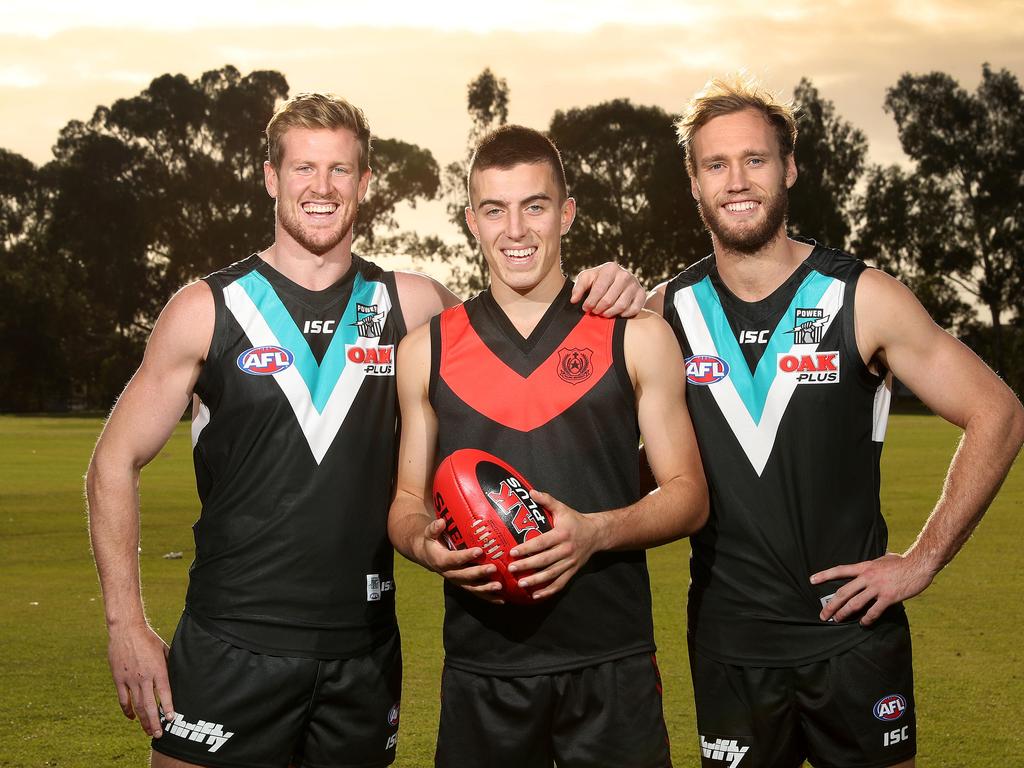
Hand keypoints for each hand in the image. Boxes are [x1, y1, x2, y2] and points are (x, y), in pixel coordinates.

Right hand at [107, 623, 173, 737]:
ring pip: (136, 705)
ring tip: (147, 731)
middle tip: (158, 734)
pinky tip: (132, 718)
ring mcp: (130, 679)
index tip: (171, 719)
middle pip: (149, 704)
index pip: (165, 693)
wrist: (127, 630)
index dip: (167, 707)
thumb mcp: (164, 649)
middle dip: (155, 721)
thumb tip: (177, 677)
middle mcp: (144, 677)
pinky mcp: (119, 679)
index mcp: (158, 669)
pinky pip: (123, 699)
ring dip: (142, 720)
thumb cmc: (149, 638)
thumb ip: (169, 665)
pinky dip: (127, 711)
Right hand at [416, 517, 505, 603]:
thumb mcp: (429, 534)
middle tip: (493, 568)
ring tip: (499, 586)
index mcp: (441, 560)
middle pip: (465, 575)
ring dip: (486, 588)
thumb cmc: (432, 542)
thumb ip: (434, 528)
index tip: (479, 551)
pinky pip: (476, 592)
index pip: (454, 559)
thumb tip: (441, 521)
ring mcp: (458, 581)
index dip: (466, 556)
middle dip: (479, 573)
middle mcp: (450, 573)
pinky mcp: (465, 585)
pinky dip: (489, 597)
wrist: (428, 556)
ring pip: (472, 587)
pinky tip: (502, 599)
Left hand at [507, 490, 600, 599]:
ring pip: (552, 574)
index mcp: (562, 534)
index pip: (542, 542)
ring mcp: (570, 562)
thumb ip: (547, 501)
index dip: (527, 548)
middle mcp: (567, 550)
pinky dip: (548, 591)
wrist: (596, 534)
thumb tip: (530, 492)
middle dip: (527, 566)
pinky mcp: (572, 571)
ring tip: (521, 584)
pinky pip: (560, 584)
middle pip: (545, 560)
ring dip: (536, 581)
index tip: (513, 552)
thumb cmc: (575, 520)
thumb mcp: (562, 508)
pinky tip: (536, 596)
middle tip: (512, 569)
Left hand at [571, 262, 645, 316]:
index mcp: (610, 268)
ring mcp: (635, 284)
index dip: (590, 302)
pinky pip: (633, 310)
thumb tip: (574, 300)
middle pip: (609, 300)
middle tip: (595, 312)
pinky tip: (616, 313)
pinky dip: (623, 315)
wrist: (619, 279)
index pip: (599, 290)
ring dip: (609, 313)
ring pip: (621, 306)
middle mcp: (625, 275)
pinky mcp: (642, 294)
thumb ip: (578, 287)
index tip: (585, 308)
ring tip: (603, 313)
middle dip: (599, 309)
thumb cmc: (599, 279)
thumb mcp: (587, 278)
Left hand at [810, 552, 935, 624]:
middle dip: (831, 605)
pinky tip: (863, 623)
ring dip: (844, 613)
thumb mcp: (885, 557)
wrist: (919, 564)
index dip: (824, 575)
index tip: (811, 580)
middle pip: (843, 592)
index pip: (840, 570)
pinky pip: (874, 611)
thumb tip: (879, 556)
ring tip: (838, 620)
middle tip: (823, 615)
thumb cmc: (903, 561)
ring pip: (855, 603)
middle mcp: (867, 577)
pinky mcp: (889, 597)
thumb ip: (876, 562)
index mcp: (864, 567)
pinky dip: (867, 619)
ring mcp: (877, 588)